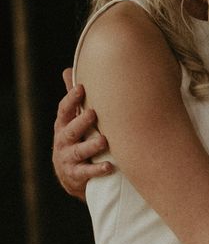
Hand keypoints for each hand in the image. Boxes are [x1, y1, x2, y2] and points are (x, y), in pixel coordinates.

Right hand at [52, 68, 112, 199]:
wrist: (72, 175)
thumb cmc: (77, 138)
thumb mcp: (72, 119)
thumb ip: (73, 98)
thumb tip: (68, 69)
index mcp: (63, 125)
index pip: (64, 111)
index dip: (71, 99)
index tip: (81, 88)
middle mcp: (63, 141)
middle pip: (70, 130)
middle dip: (81, 122)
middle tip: (93, 113)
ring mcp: (68, 159)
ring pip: (78, 151)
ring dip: (91, 146)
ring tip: (104, 140)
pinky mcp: (76, 175)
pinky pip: (86, 172)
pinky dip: (97, 169)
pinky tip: (109, 166)